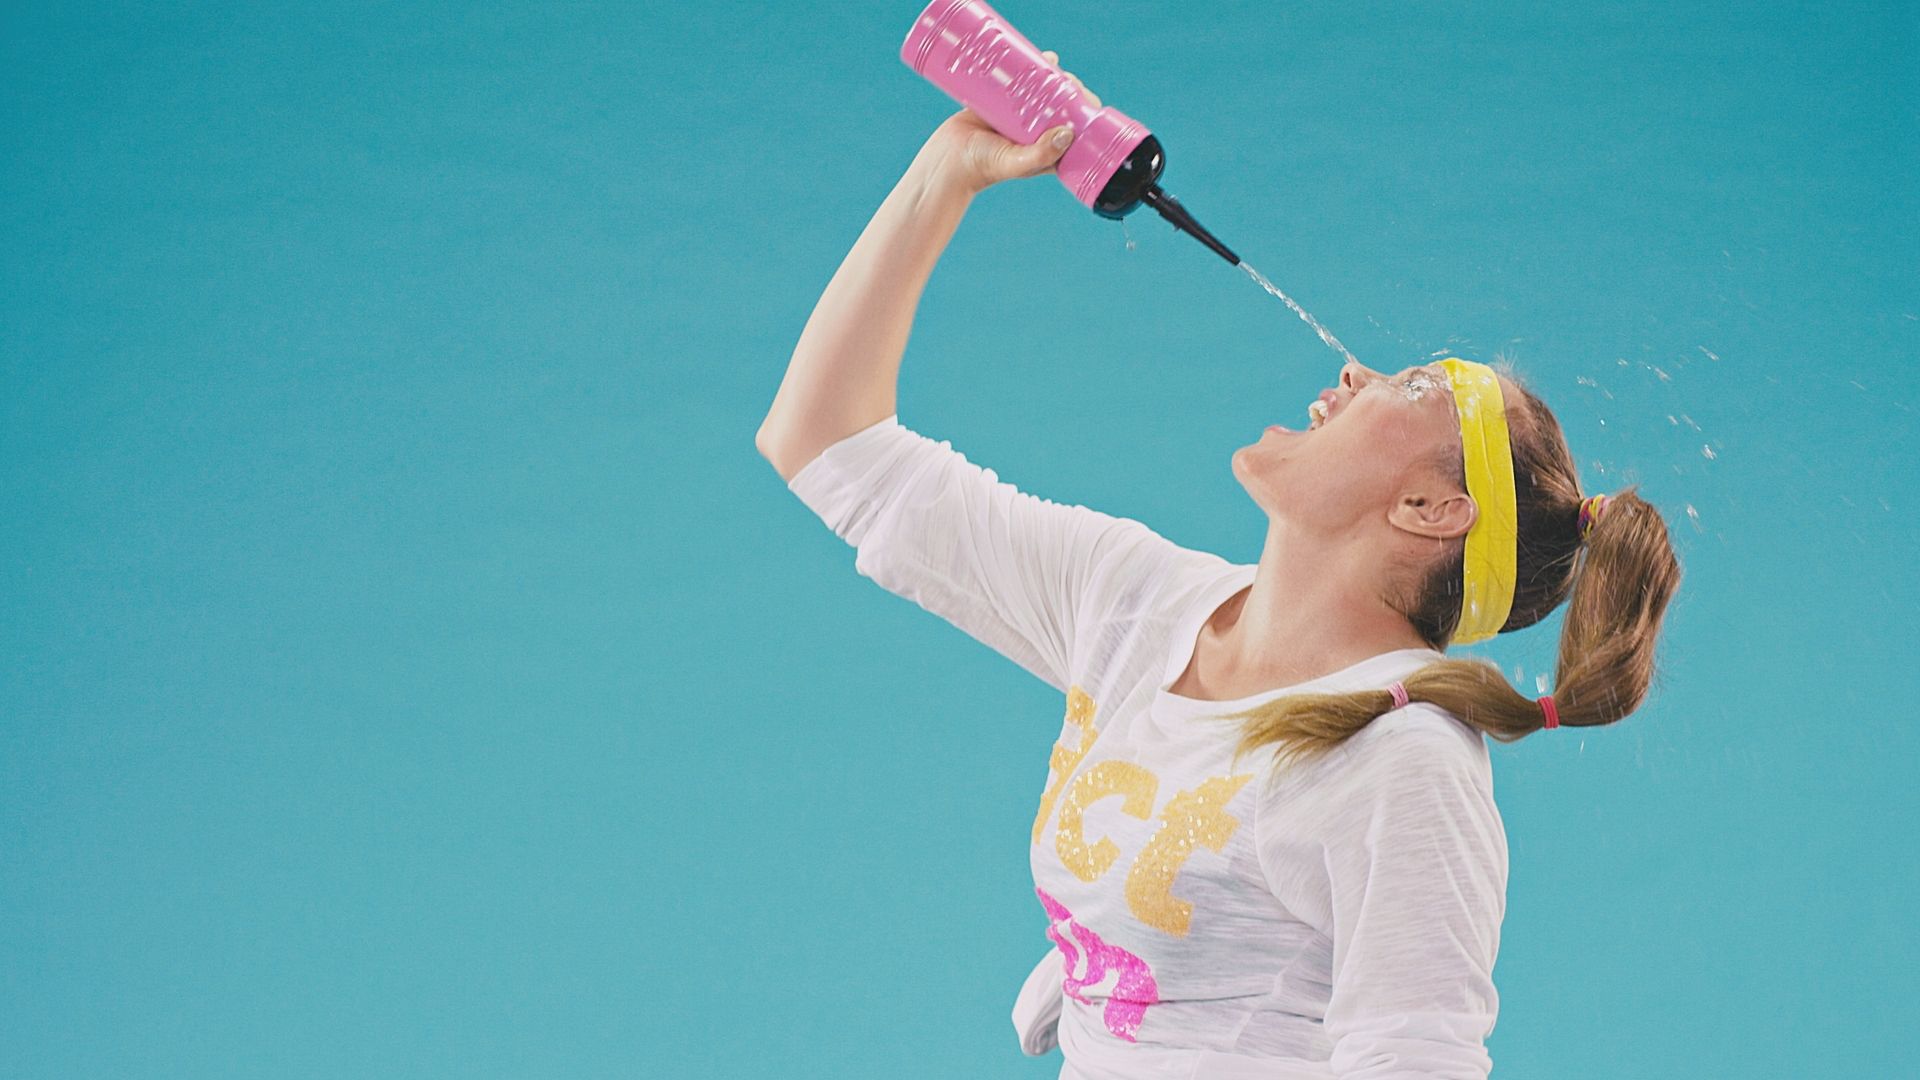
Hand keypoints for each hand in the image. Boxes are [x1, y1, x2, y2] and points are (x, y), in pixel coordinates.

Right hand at [923, 50, 1102, 194]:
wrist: (949, 159)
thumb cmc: (984, 167)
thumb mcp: (1016, 163)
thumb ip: (1041, 154)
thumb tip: (1068, 133)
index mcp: (1047, 150)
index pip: (1074, 130)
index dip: (1084, 113)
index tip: (1085, 99)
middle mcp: (1035, 133)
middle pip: (1060, 106)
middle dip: (1068, 89)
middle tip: (1067, 79)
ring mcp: (1019, 117)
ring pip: (1043, 92)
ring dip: (1053, 76)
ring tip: (1053, 65)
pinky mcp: (1001, 103)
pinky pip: (1021, 83)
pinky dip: (1032, 69)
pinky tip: (1041, 57)